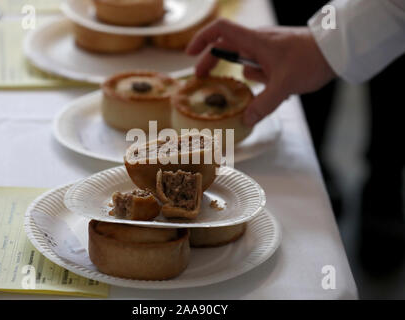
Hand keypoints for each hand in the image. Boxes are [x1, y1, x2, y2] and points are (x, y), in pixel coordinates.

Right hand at [186, 19, 335, 125]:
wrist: (336, 51)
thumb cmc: (310, 60)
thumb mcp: (284, 86)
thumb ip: (263, 104)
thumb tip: (246, 120)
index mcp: (254, 41)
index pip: (220, 30)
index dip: (202, 39)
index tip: (190, 54)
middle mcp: (257, 41)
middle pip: (225, 46)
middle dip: (213, 63)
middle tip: (202, 79)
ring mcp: (266, 48)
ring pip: (246, 63)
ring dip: (251, 78)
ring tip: (271, 88)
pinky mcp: (275, 55)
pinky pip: (260, 68)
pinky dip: (264, 79)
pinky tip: (280, 86)